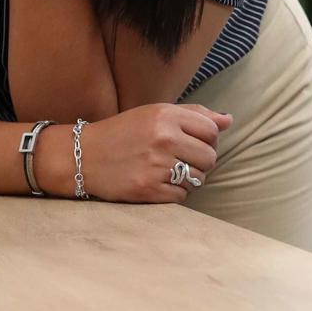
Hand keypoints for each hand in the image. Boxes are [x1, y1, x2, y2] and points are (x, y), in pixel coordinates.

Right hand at [66, 104, 231, 202]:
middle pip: (210, 157)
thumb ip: (194, 115)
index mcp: (166, 115)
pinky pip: (181, 196)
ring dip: (189, 179)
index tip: (192, 144)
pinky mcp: (148, 189)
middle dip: (200, 162)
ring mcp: (156, 165)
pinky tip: (158, 183)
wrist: (83, 156)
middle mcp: (163, 138)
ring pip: (198, 179)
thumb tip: (228, 120)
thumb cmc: (123, 133)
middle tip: (181, 161)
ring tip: (168, 172)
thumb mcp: (155, 114)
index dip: (208, 140)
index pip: (212, 131)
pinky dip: (174, 193)